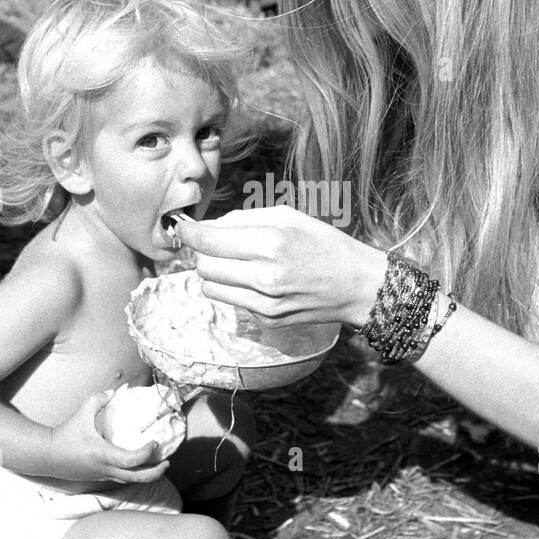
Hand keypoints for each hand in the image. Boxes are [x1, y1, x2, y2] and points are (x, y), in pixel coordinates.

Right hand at [45, 391, 171, 486]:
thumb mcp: (81, 413)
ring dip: (147, 474)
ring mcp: (103, 476)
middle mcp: (106, 469)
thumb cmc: (65, 434)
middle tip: (167, 462)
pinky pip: (122, 479)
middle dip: (156, 472)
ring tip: (159, 464)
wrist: (46, 456)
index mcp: (104, 454)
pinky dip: (134, 474)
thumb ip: (98, 400)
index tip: (154, 442)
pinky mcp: (99, 477)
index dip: (147, 453)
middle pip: (138, 478)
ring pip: (131, 481)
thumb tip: (113, 391)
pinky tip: (140, 465)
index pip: (133, 460)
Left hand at [176, 205, 385, 328]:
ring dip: (214, 273)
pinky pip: (231, 302)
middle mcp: (265, 276)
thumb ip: (244, 220)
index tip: (182, 226)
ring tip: (235, 263)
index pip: (209, 241)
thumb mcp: (288, 217)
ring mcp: (265, 303)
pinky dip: (234, 289)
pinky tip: (256, 280)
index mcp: (271, 243)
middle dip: (203, 252)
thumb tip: (208, 226)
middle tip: (215, 243)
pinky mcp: (267, 321)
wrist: (357, 286)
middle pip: (204, 265)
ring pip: (210, 288)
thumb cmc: (324, 244)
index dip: (189, 232)